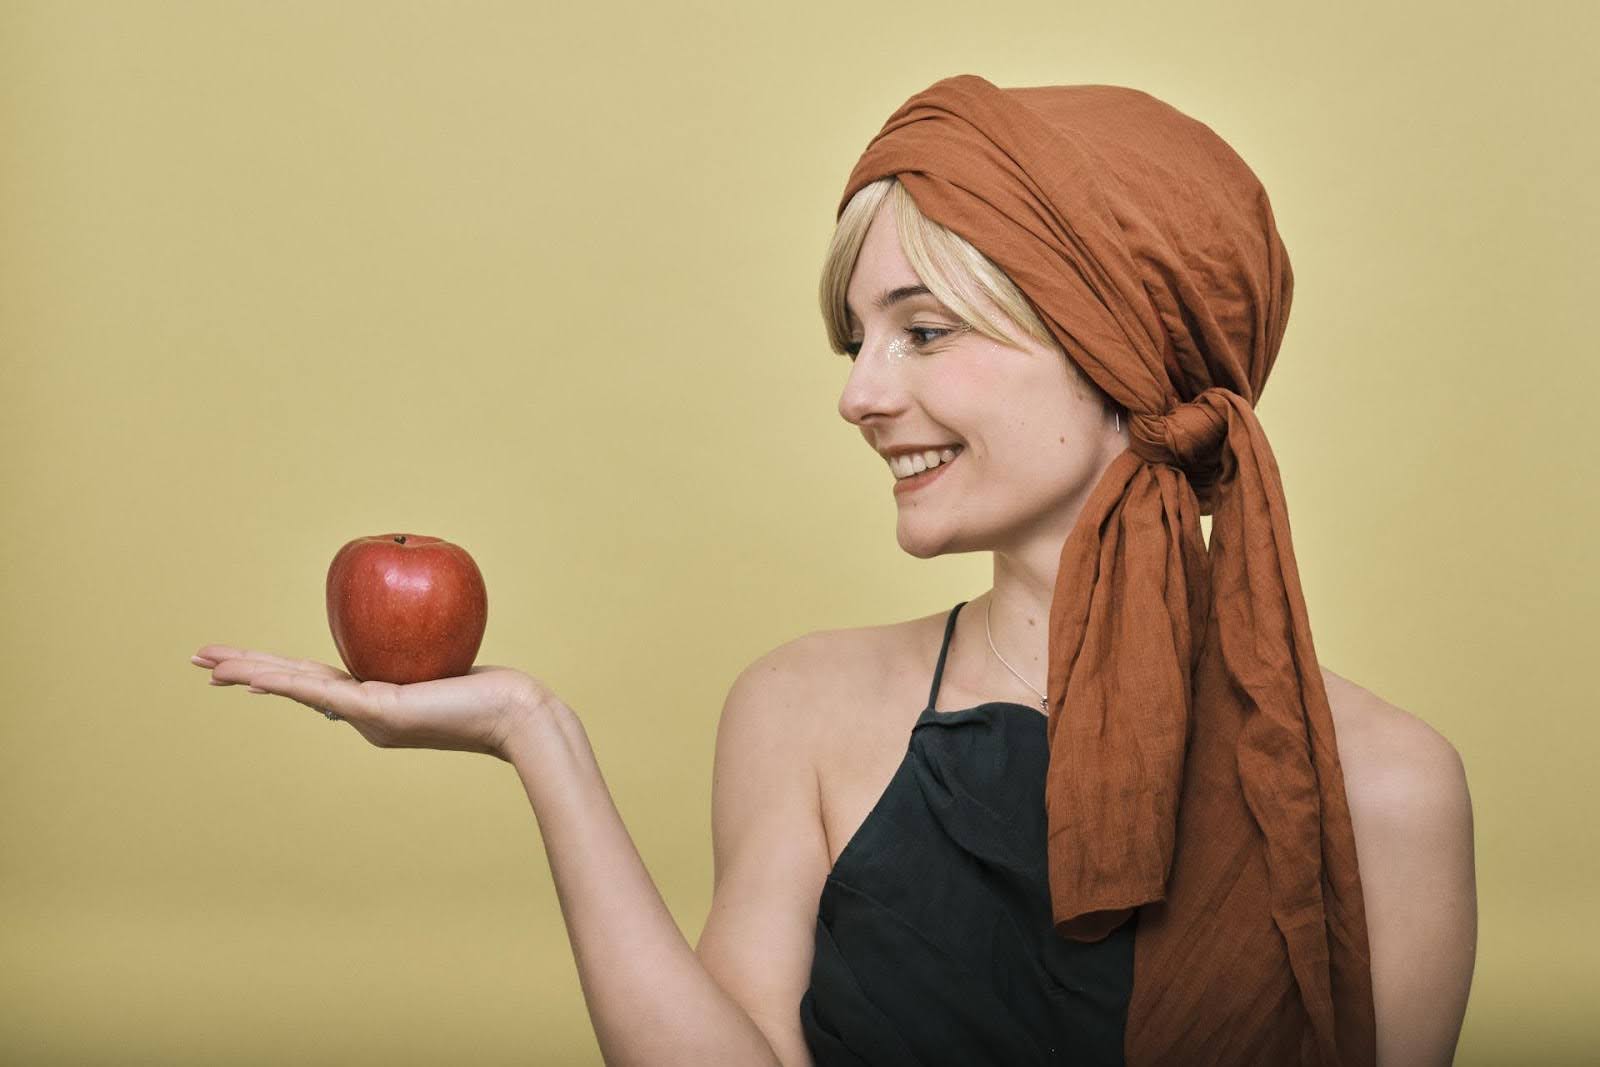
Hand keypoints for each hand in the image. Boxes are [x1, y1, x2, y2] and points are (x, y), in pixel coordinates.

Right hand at [190, 646, 548, 761]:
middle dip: (245, 671)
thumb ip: (421, 656)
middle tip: (201, 663)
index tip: (243, 669)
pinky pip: (321, 690)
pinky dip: (281, 681)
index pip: (314, 683)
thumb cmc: (495, 690)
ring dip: (249, 673)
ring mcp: (368, 717)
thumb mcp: (448, 665)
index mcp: (375, 705)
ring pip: (296, 688)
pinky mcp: (379, 713)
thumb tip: (409, 635)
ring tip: (209, 666)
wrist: (517, 716)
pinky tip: (250, 676)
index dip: (275, 674)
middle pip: (293, 685)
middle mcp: (364, 715)